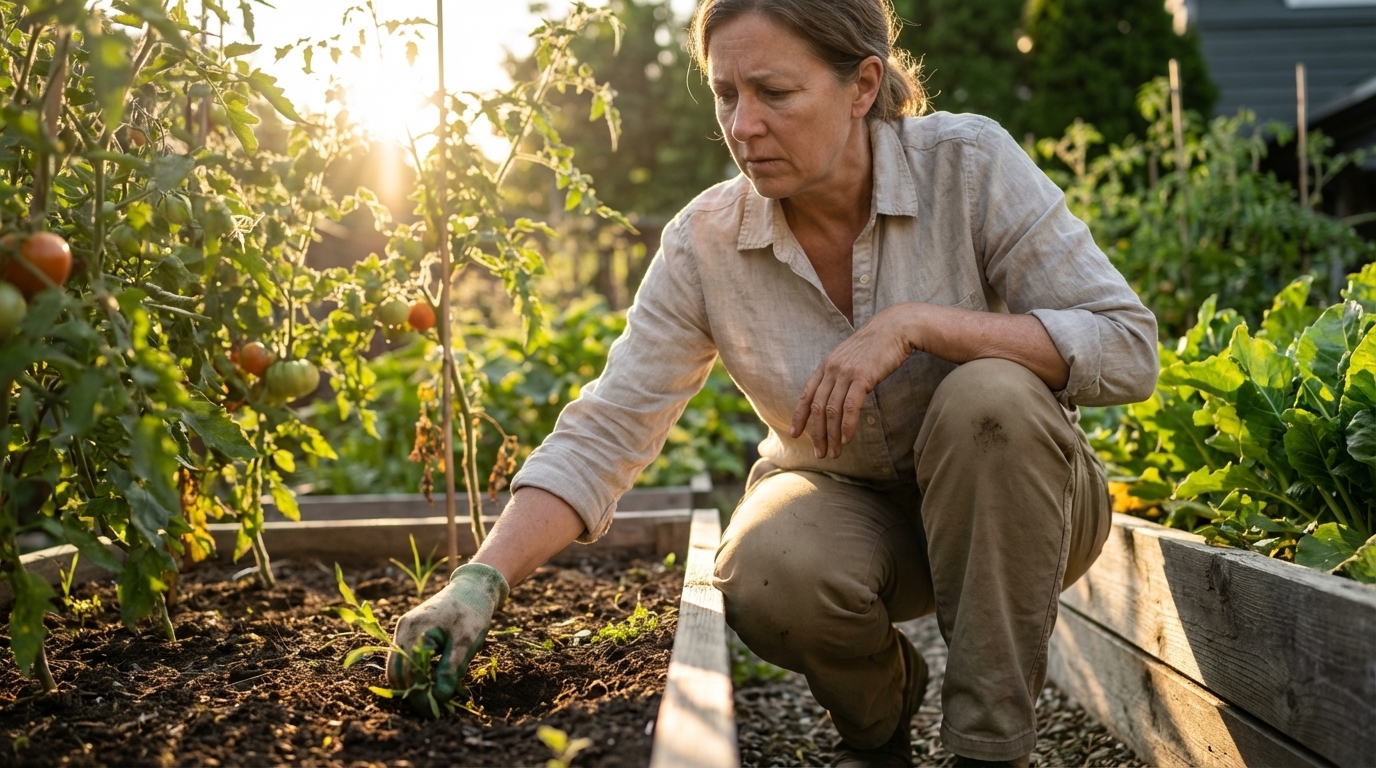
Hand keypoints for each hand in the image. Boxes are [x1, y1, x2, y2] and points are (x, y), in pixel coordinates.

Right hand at [387, 562, 508, 702]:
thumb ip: (451, 669)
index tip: (436, 710)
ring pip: (397, 667)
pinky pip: (403, 659)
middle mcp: (403, 630)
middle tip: (435, 706)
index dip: (420, 695)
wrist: (472, 589)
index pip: (409, 674)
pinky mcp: (407, 632)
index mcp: (415, 630)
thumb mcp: (466, 642)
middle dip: (412, 693)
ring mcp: (403, 630)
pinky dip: (414, 672)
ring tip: (436, 694)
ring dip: (412, 684)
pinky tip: (433, 679)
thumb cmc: (472, 613)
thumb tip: (439, 697)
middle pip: (395, 673)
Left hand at [791, 304, 920, 458]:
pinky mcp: (862, 376)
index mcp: (826, 364)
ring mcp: (845, 372)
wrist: (897, 327)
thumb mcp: (852, 357)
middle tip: (820, 453)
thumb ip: (841, 374)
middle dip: (817, 434)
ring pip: (832, 411)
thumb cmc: (878, 345)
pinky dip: (847, 426)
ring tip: (834, 453)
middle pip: (817, 408)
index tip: (795, 434)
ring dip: (832, 435)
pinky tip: (847, 440)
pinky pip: (850, 407)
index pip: (806, 395)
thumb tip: (838, 396)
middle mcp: (831, 368)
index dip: (799, 416)